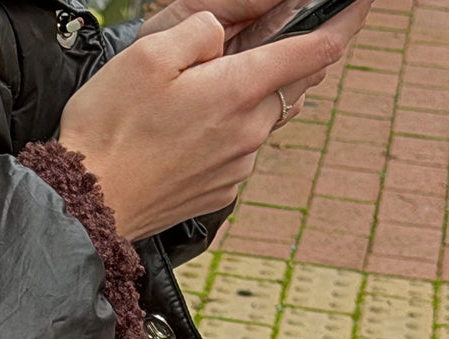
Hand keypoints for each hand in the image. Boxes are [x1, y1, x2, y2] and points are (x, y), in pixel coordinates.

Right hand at [57, 2, 370, 240]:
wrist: (86, 208)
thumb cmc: (107, 132)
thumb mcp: (147, 54)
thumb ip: (200, 31)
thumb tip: (224, 32)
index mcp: (238, 91)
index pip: (316, 49)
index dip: (345, 19)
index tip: (361, 2)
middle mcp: (249, 132)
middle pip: (290, 83)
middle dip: (282, 57)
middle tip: (249, 45)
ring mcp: (237, 166)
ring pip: (261, 116)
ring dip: (244, 97)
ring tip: (196, 95)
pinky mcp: (220, 191)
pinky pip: (238, 148)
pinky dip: (224, 131)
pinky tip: (184, 132)